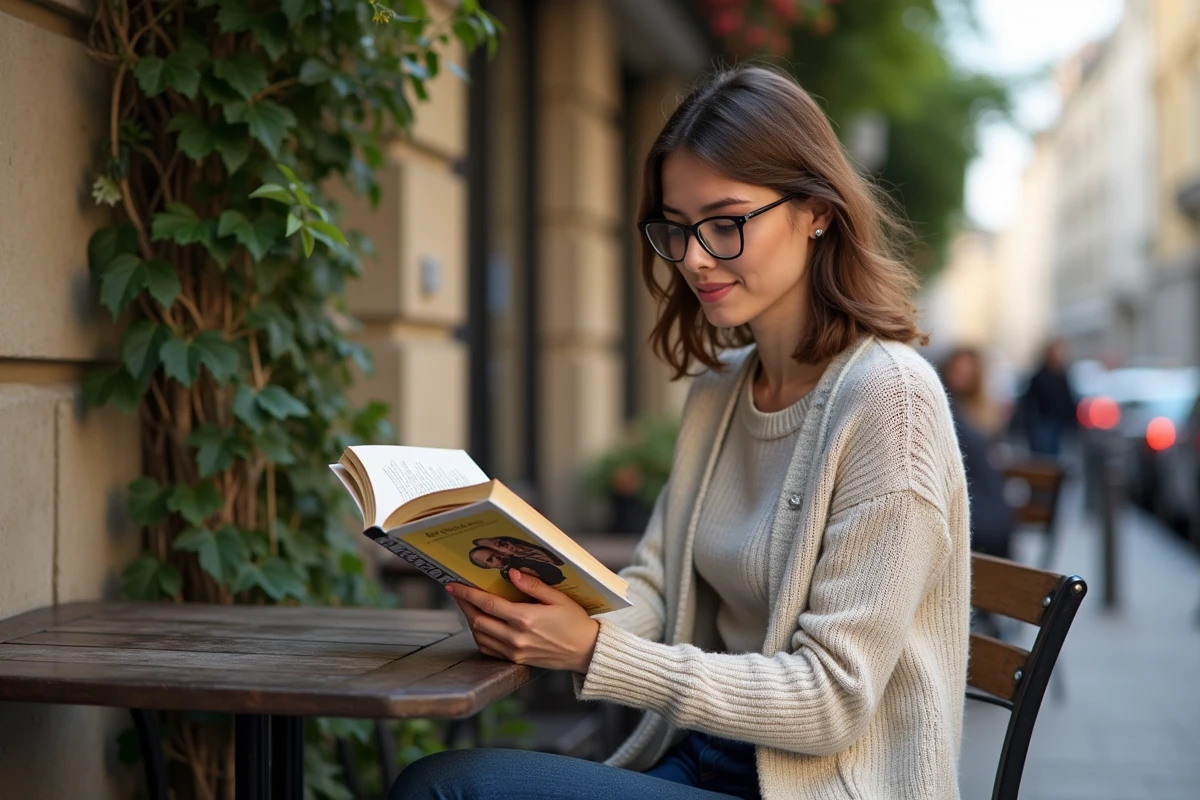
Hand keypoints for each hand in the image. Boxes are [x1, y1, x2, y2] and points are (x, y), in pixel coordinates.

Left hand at [446, 569, 599, 673]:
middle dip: (464, 604)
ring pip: (480, 635)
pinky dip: (479, 636)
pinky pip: (488, 649)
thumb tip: (511, 573)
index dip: (467, 593)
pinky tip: (481, 624)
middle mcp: (516, 638)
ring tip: (468, 605)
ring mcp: (514, 652)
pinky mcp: (516, 661)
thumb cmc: (575, 622)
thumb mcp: (559, 599)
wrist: (586, 652)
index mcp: (525, 619)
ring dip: (470, 619)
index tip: (453, 584)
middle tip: (456, 591)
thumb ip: (533, 586)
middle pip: (477, 620)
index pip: (487, 604)